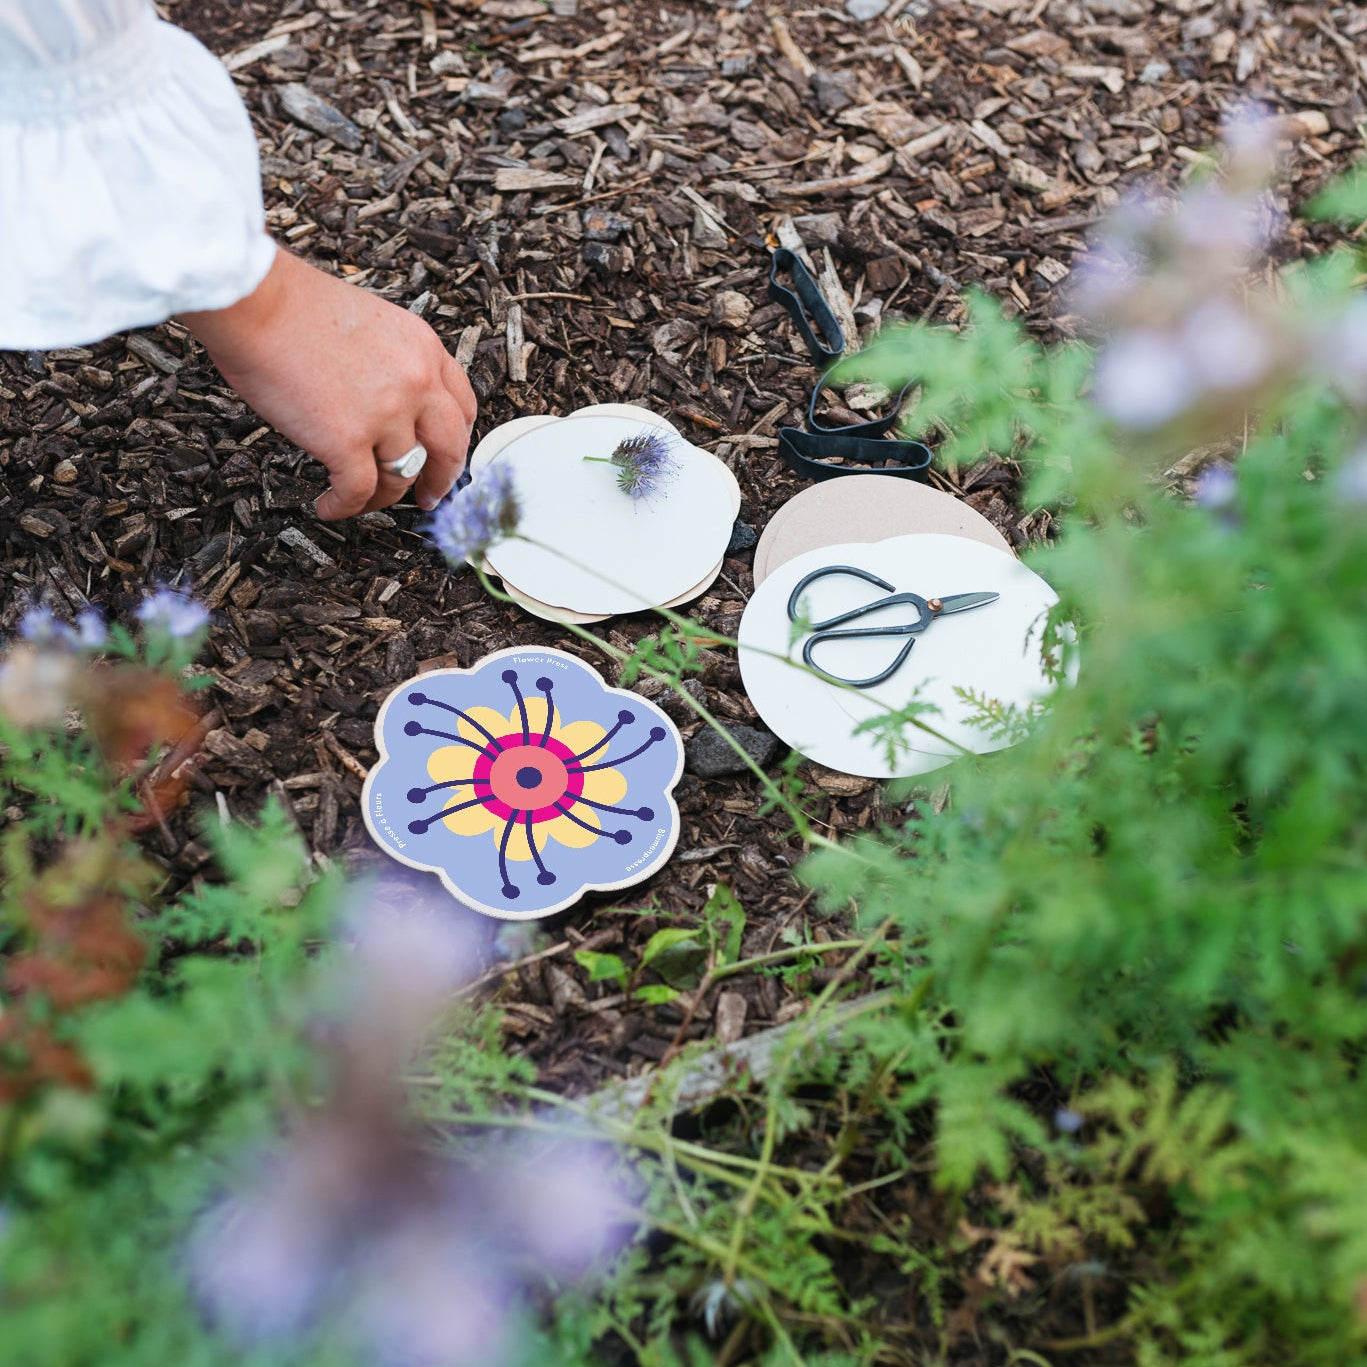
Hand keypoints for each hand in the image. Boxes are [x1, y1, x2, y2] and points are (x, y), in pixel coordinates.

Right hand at [181, 246, 475, 518]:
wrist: (253, 301)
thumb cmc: (292, 304)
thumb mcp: (373, 322)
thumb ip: (393, 362)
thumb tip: (386, 400)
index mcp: (424, 349)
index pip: (461, 407)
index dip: (456, 439)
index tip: (446, 456)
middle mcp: (416, 383)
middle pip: (448, 449)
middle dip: (440, 480)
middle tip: (427, 496)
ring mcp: (386, 416)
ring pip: (401, 477)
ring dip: (382, 497)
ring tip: (360, 500)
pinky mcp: (347, 442)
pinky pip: (358, 492)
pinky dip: (344, 507)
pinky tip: (329, 506)